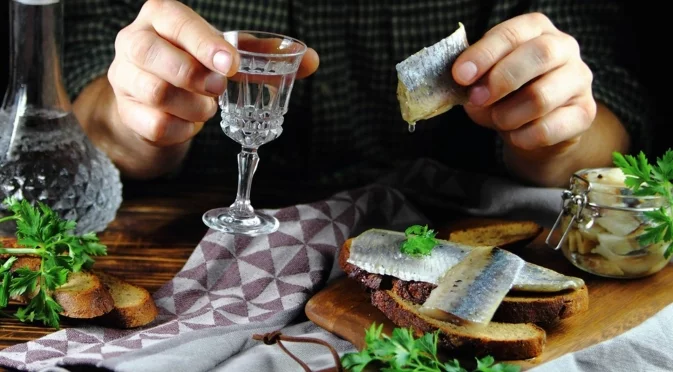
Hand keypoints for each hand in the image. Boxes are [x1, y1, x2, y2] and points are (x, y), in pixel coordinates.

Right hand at [107, 0, 318, 146]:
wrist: (156, 100)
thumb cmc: (194, 66)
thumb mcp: (226, 54)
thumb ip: (264, 55)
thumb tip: (312, 60)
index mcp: (161, 17)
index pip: (175, 21)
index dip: (203, 42)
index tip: (230, 65)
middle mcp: (133, 41)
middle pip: (152, 55)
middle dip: (194, 76)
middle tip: (218, 89)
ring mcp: (124, 77)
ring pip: (156, 93)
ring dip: (194, 107)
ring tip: (208, 108)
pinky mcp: (126, 112)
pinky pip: (156, 125)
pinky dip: (184, 129)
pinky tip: (191, 123)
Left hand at [452, 12, 595, 152]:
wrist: (533, 130)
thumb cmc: (506, 96)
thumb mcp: (484, 82)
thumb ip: (475, 81)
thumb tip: (468, 89)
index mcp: (535, 29)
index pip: (512, 33)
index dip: (484, 54)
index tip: (460, 75)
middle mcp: (564, 47)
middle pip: (540, 55)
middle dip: (502, 79)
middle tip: (477, 98)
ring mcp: (579, 79)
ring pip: (542, 96)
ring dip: (508, 114)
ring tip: (498, 120)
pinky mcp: (585, 113)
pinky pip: (549, 128)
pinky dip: (523, 136)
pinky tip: (515, 136)